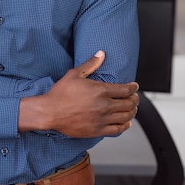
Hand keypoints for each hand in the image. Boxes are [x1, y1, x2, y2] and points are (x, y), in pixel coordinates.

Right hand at [19, 51, 138, 137]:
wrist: (50, 112)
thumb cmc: (60, 93)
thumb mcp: (75, 74)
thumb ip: (90, 64)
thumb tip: (101, 54)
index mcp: (100, 90)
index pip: (125, 90)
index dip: (133, 88)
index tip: (134, 86)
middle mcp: (104, 105)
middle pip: (129, 103)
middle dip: (135, 99)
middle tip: (135, 98)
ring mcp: (102, 119)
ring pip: (125, 117)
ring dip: (132, 112)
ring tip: (132, 109)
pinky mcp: (97, 130)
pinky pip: (117, 129)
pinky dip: (125, 126)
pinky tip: (126, 123)